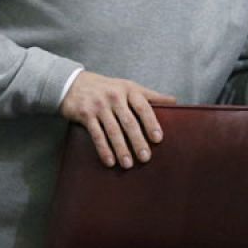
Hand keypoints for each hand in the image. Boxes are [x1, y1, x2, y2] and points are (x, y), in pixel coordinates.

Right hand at [59, 71, 175, 168]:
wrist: (73, 83)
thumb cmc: (107, 88)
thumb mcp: (128, 87)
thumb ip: (150, 95)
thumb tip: (175, 102)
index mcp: (129, 89)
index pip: (143, 107)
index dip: (151, 123)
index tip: (158, 138)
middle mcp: (115, 96)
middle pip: (129, 122)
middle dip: (138, 141)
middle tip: (145, 158)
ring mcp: (99, 105)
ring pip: (113, 130)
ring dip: (121, 149)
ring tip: (129, 164)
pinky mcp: (86, 114)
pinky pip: (96, 135)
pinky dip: (104, 149)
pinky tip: (110, 161)